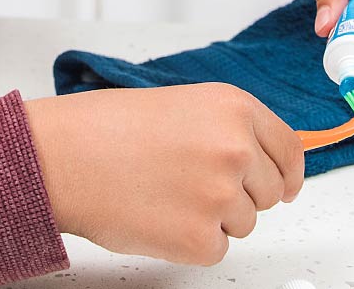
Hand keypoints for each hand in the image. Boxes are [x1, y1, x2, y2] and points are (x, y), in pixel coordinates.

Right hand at [22, 83, 303, 264]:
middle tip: (192, 184)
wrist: (63, 156)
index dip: (287, 172)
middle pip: (270, 192)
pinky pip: (216, 248)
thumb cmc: (105, 128)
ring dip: (212, 216)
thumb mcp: (181, 105)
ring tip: (164, 192)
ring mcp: (221, 195)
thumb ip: (226, 128)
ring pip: (243, 222)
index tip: (285, 185)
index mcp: (233, 108)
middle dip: (240, 193)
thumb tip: (258, 160)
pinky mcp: (201, 238)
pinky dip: (189, 241)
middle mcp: (236, 149)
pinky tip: (158, 214)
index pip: (289, 149)